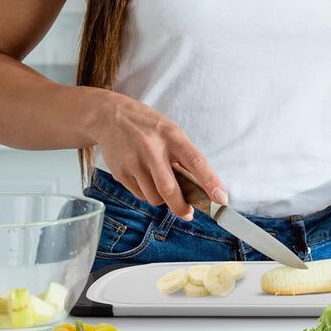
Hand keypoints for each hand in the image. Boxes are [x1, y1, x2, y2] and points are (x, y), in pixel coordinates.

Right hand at [96, 92, 227, 220]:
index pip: (195, 161)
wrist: (109, 116)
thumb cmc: (148, 126)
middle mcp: (152, 149)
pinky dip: (147, 193)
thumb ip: (184, 156)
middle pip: (169, 189)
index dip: (210, 182)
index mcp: (171, 136)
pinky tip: (144, 177)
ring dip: (162, 199)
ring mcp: (133, 161)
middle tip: (188, 214)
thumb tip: (201, 188)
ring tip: (160, 183)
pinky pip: (139, 195)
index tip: (221, 199)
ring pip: (153, 197)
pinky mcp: (120, 172)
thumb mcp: (170, 132)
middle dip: (181, 207)